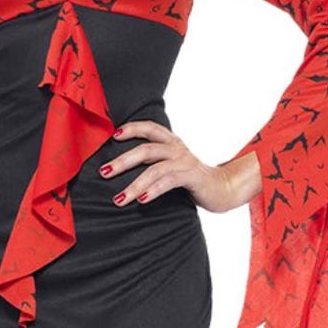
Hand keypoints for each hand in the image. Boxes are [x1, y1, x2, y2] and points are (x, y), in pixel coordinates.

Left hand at [99, 121, 261, 214]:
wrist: (223, 189)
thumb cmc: (191, 179)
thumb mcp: (171, 166)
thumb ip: (153, 162)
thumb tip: (120, 167)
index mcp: (171, 142)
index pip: (149, 128)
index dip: (132, 128)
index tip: (113, 136)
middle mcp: (177, 148)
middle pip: (146, 149)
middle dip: (122, 161)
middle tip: (104, 172)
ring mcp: (185, 162)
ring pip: (154, 169)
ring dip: (134, 184)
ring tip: (119, 198)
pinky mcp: (192, 177)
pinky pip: (168, 181)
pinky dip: (153, 190)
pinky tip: (141, 200)